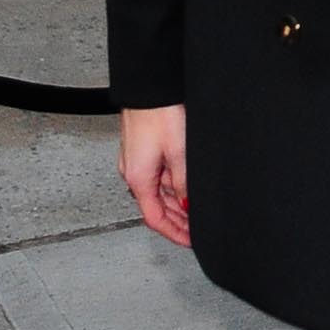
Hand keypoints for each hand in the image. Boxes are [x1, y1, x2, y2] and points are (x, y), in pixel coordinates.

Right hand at [119, 103, 190, 245]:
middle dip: (177, 221)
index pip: (155, 219)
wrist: (148, 87)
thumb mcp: (180, 153)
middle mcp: (132, 172)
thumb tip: (188, 206)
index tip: (190, 241)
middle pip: (156, 208)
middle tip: (196, 228)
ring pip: (157, 192)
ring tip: (195, 209)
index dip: (174, 234)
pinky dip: (171, 186)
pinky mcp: (140, 150)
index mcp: (138, 178)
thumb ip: (184, 183)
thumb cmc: (159, 113)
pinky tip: (185, 185)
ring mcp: (135, 161)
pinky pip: (156, 177)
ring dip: (176, 203)